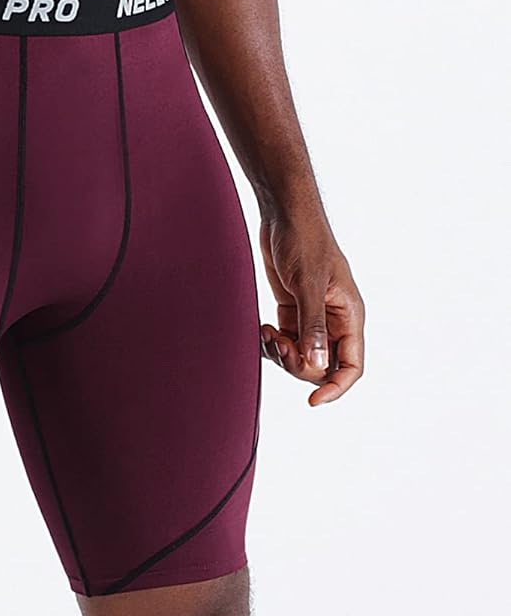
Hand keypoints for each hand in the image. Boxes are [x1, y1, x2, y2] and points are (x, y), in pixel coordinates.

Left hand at [259, 214, 363, 405]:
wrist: (284, 215)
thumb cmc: (304, 240)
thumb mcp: (309, 284)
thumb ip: (312, 326)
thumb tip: (318, 365)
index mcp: (349, 316)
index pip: (352, 366)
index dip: (336, 387)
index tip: (314, 401)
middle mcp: (334, 322)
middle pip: (322, 368)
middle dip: (298, 366)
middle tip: (277, 344)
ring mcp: (313, 319)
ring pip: (301, 359)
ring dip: (282, 356)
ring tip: (266, 335)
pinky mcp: (293, 313)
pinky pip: (286, 345)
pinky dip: (273, 345)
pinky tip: (262, 331)